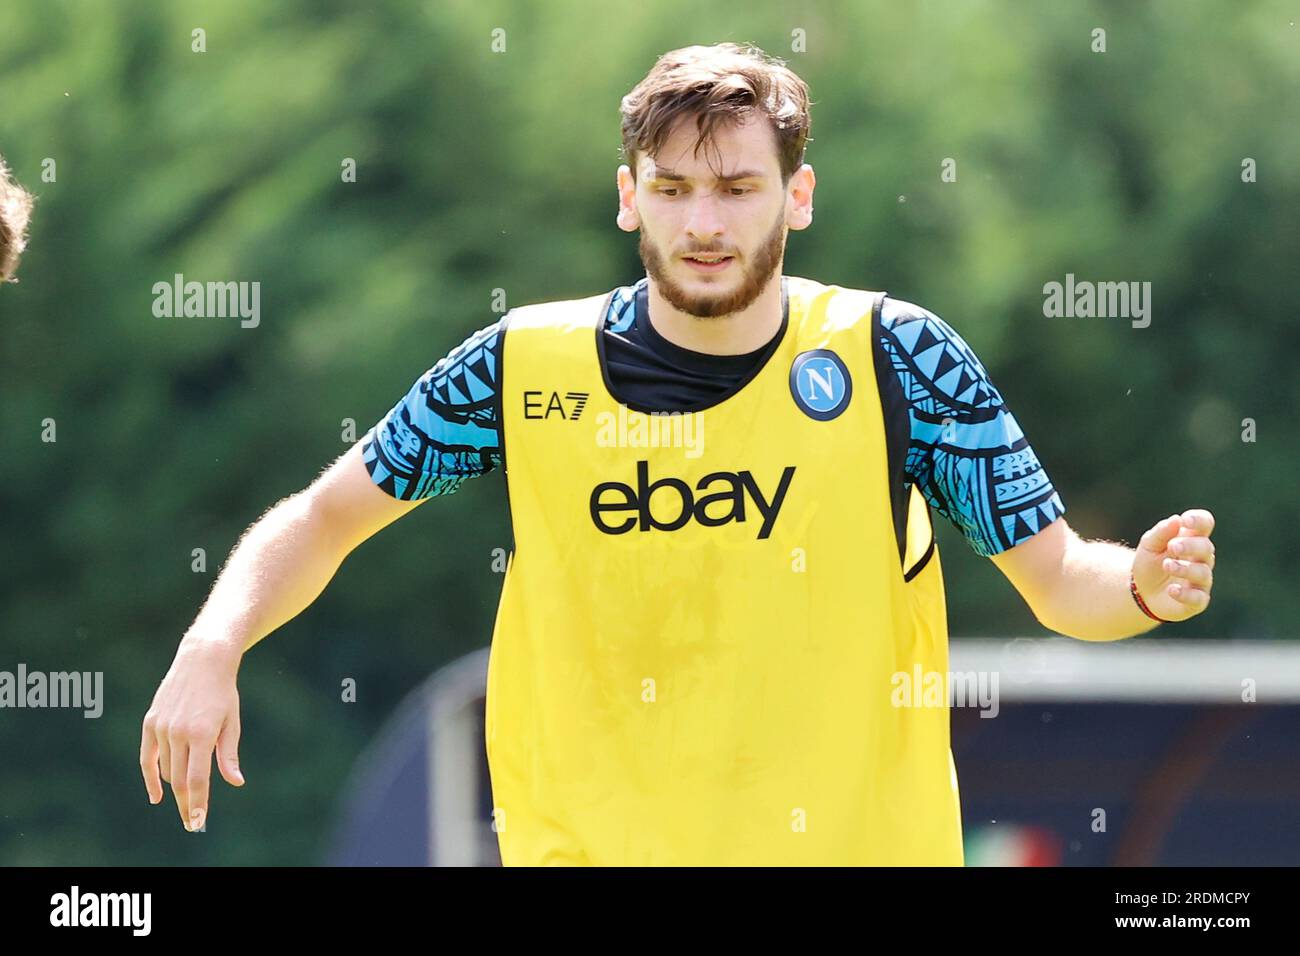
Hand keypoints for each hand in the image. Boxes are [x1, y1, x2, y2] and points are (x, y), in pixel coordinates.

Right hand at [140, 636, 245, 831]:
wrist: (202, 661)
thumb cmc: (223, 693)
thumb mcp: (231, 722)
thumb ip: (228, 755)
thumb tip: (235, 782)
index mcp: (202, 733)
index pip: (198, 779)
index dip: (197, 804)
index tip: (197, 822)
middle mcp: (178, 732)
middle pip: (180, 780)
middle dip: (187, 804)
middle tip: (192, 823)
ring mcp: (161, 728)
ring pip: (167, 770)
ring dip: (179, 783)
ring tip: (193, 787)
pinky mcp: (149, 723)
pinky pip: (146, 759)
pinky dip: (150, 779)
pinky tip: (156, 796)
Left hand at [1131, 509, 1215, 622]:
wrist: (1140, 591)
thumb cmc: (1150, 563)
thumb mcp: (1149, 544)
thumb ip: (1161, 532)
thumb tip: (1176, 519)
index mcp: (1191, 539)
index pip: (1205, 524)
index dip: (1200, 520)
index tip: (1186, 520)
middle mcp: (1201, 559)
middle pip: (1206, 548)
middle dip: (1191, 545)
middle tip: (1173, 546)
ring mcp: (1201, 580)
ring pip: (1203, 572)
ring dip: (1185, 568)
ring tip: (1167, 565)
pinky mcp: (1197, 600)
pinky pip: (1198, 598)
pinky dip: (1186, 593)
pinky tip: (1172, 589)